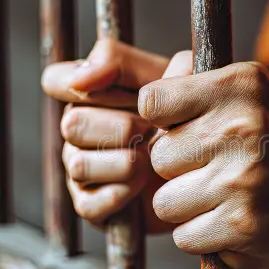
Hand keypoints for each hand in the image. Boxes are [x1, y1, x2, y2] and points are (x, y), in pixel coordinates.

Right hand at [41, 38, 179, 230]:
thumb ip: (126, 63)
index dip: (78, 82)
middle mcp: (78, 128)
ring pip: (79, 164)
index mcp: (91, 92)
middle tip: (152, 130)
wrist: (211, 167)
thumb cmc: (189, 115)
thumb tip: (84, 77)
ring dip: (124, 162)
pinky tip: (142, 184)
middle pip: (72, 123)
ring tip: (153, 159)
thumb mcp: (173, 76)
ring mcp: (80, 167)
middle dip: (120, 127)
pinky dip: (121, 194)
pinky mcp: (91, 205)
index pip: (57, 79)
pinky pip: (89, 202)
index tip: (117, 90)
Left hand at [139, 61, 268, 268]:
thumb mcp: (243, 91)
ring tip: (221, 194)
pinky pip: (184, 235)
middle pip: (158, 158)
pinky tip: (229, 218)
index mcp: (238, 87)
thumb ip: (188, 76)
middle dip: (178, 168)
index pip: (151, 102)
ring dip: (187, 204)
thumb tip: (117, 67)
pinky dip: (202, 234)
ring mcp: (242, 179)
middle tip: (214, 166)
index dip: (163, 121)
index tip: (185, 128)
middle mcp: (242, 128)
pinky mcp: (241, 224)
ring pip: (165, 201)